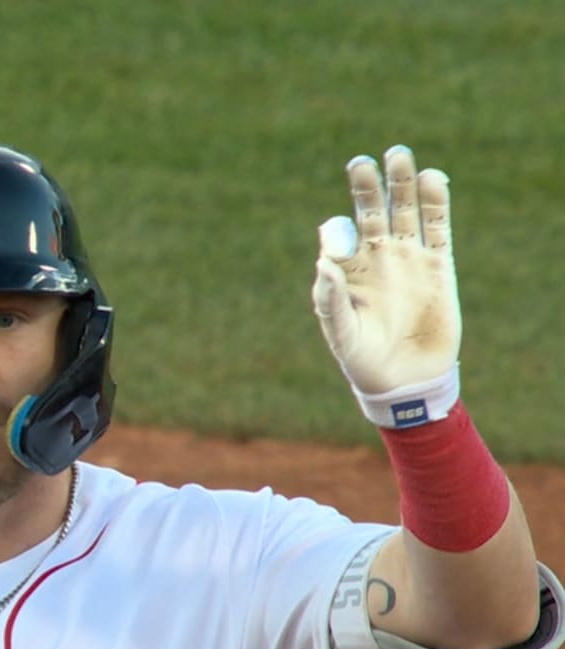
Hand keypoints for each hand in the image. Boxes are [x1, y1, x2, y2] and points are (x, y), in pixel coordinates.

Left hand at [311, 146, 459, 400]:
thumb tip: (324, 263)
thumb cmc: (362, 358)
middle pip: (372, 210)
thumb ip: (330, 299)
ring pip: (406, 211)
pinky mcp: (438, 265)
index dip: (338, 231)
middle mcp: (376, 256)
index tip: (341, 243)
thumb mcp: (340, 332)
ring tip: (399, 155)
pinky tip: (432, 179)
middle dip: (368, 186)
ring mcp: (408, 257)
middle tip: (364, 161)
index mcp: (347, 268)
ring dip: (403, 184)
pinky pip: (437, 228)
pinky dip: (435, 204)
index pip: (340, 234)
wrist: (404, 379)